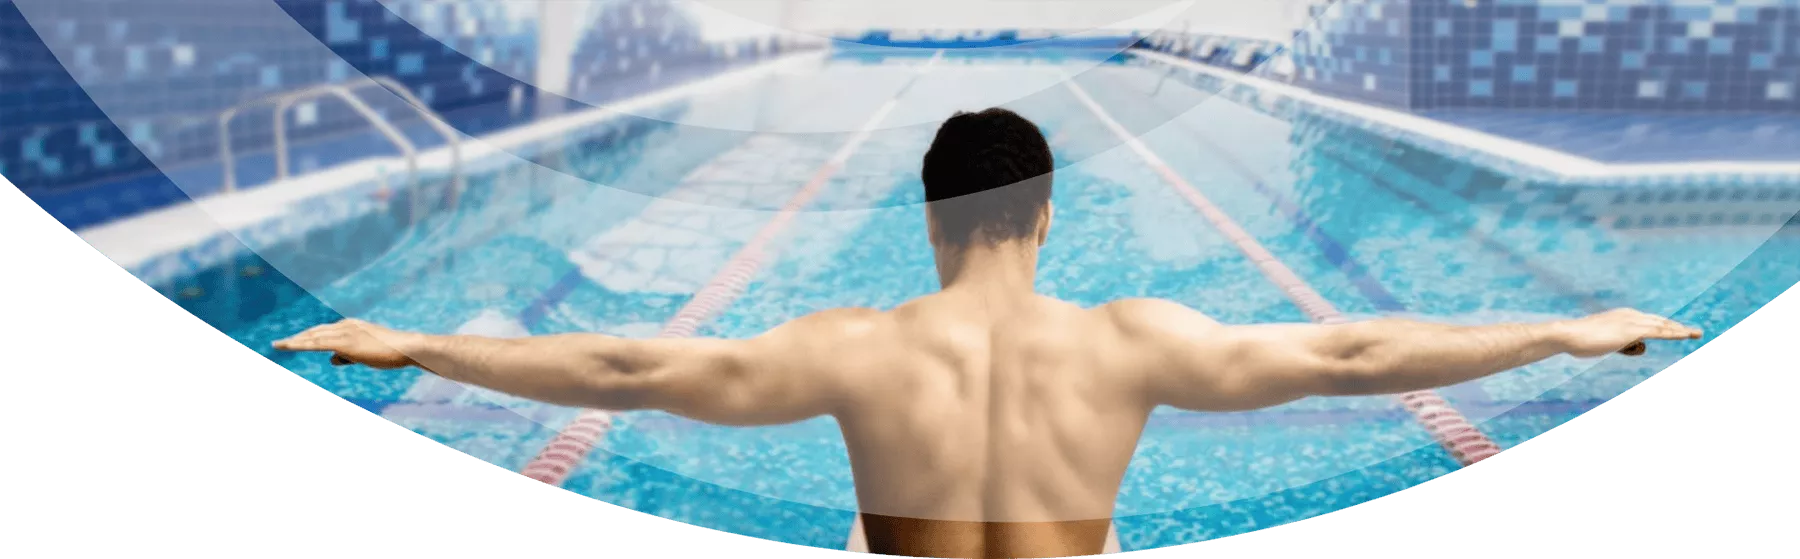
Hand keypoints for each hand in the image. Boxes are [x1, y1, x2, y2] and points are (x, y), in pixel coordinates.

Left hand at [272, 319, 421, 368]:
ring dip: (293, 341)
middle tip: (280, 344)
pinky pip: (314, 343)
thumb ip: (348, 355)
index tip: (296, 340)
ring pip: (312, 337)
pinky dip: (298, 344)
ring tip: (277, 345)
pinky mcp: (343, 342)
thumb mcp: (368, 354)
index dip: (309, 335)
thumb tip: (331, 359)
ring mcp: (344, 332)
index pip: (325, 331)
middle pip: (314, 331)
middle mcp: (345, 325)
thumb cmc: (393, 352)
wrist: (407, 347)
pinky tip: (286, 346)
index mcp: (352, 325)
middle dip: (297, 338)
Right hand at [1554, 308, 1701, 357]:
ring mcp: (1632, 321)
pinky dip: (1674, 333)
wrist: (1569, 334)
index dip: (1664, 325)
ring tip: (1696, 333)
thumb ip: (1621, 344)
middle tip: (1694, 331)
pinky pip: (1659, 332)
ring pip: (1663, 326)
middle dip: (1677, 327)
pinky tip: (1685, 335)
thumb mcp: (1603, 342)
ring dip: (1680, 330)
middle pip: (1659, 321)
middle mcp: (1630, 315)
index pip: (1648, 321)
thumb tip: (1638, 348)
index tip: (1675, 329)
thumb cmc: (1579, 340)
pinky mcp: (1633, 330)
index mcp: (1622, 315)